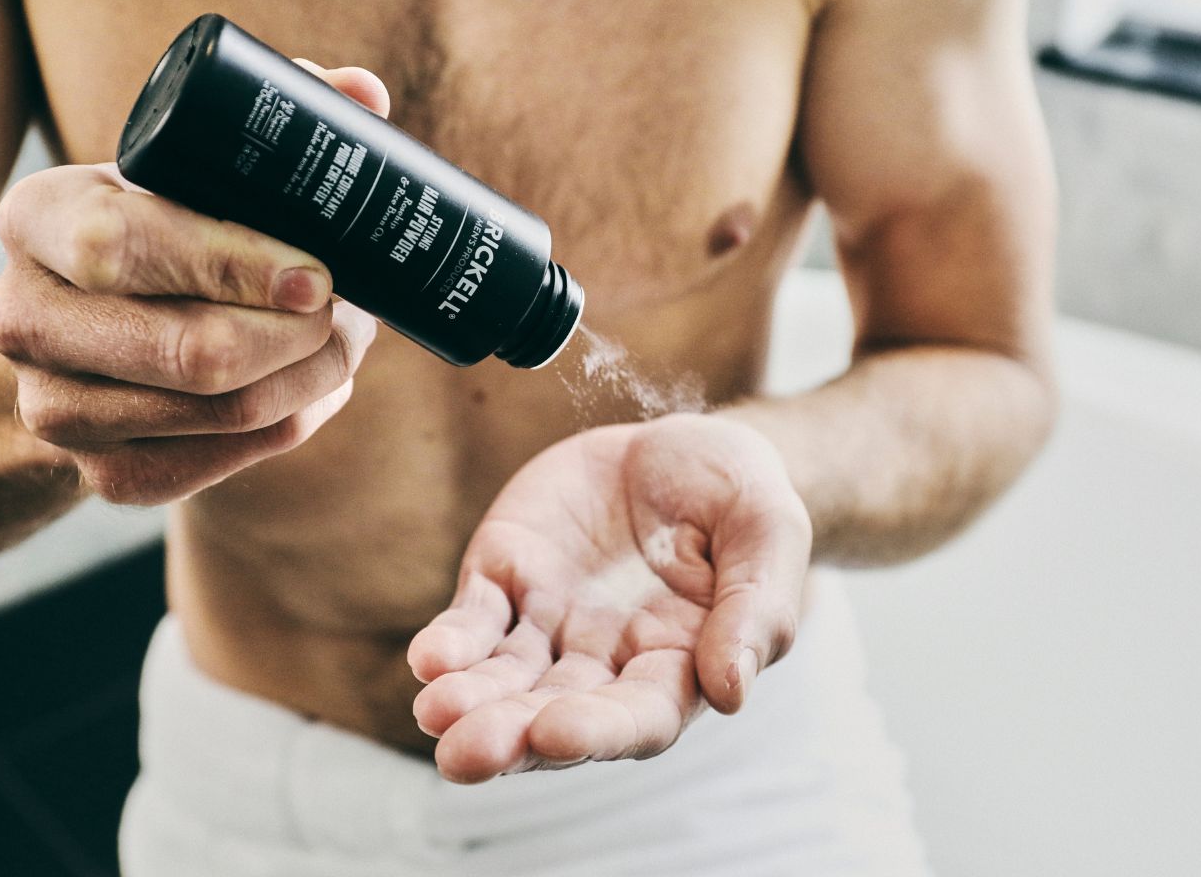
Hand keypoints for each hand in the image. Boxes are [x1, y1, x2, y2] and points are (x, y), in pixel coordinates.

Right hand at [0, 65, 388, 504]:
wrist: (106, 337)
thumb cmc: (168, 230)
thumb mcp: (191, 169)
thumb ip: (270, 127)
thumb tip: (364, 94)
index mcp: (38, 219)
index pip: (127, 247)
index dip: (236, 264)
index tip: (319, 274)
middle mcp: (23, 318)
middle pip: (193, 352)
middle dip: (302, 335)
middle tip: (353, 310)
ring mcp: (58, 409)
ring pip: (227, 413)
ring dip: (315, 377)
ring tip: (345, 339)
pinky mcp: (108, 474)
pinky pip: (232, 460)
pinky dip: (295, 420)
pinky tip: (315, 387)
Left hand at [408, 413, 811, 782]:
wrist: (682, 444)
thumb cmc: (739, 497)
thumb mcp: (769, 531)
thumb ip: (758, 608)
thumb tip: (732, 690)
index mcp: (677, 664)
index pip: (637, 716)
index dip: (596, 730)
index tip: (554, 733)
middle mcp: (606, 660)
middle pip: (554, 712)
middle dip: (510, 735)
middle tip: (465, 755)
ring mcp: (550, 624)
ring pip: (504, 678)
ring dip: (469, 701)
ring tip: (435, 712)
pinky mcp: (507, 578)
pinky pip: (475, 620)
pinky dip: (450, 642)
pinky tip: (430, 657)